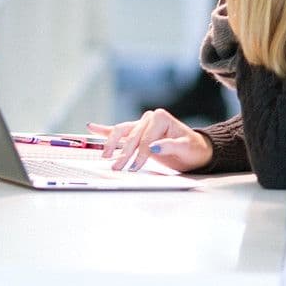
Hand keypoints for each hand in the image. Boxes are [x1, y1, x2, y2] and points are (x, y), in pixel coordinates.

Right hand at [87, 110, 212, 172]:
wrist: (194, 151)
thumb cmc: (191, 149)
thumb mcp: (185, 148)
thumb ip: (170, 145)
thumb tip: (153, 146)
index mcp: (160, 118)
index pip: (145, 138)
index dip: (140, 153)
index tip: (136, 167)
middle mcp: (149, 118)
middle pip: (131, 136)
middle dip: (124, 153)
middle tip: (118, 167)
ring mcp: (141, 124)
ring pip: (121, 132)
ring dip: (112, 144)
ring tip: (106, 157)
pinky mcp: (136, 132)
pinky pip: (118, 130)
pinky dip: (104, 130)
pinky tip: (91, 127)